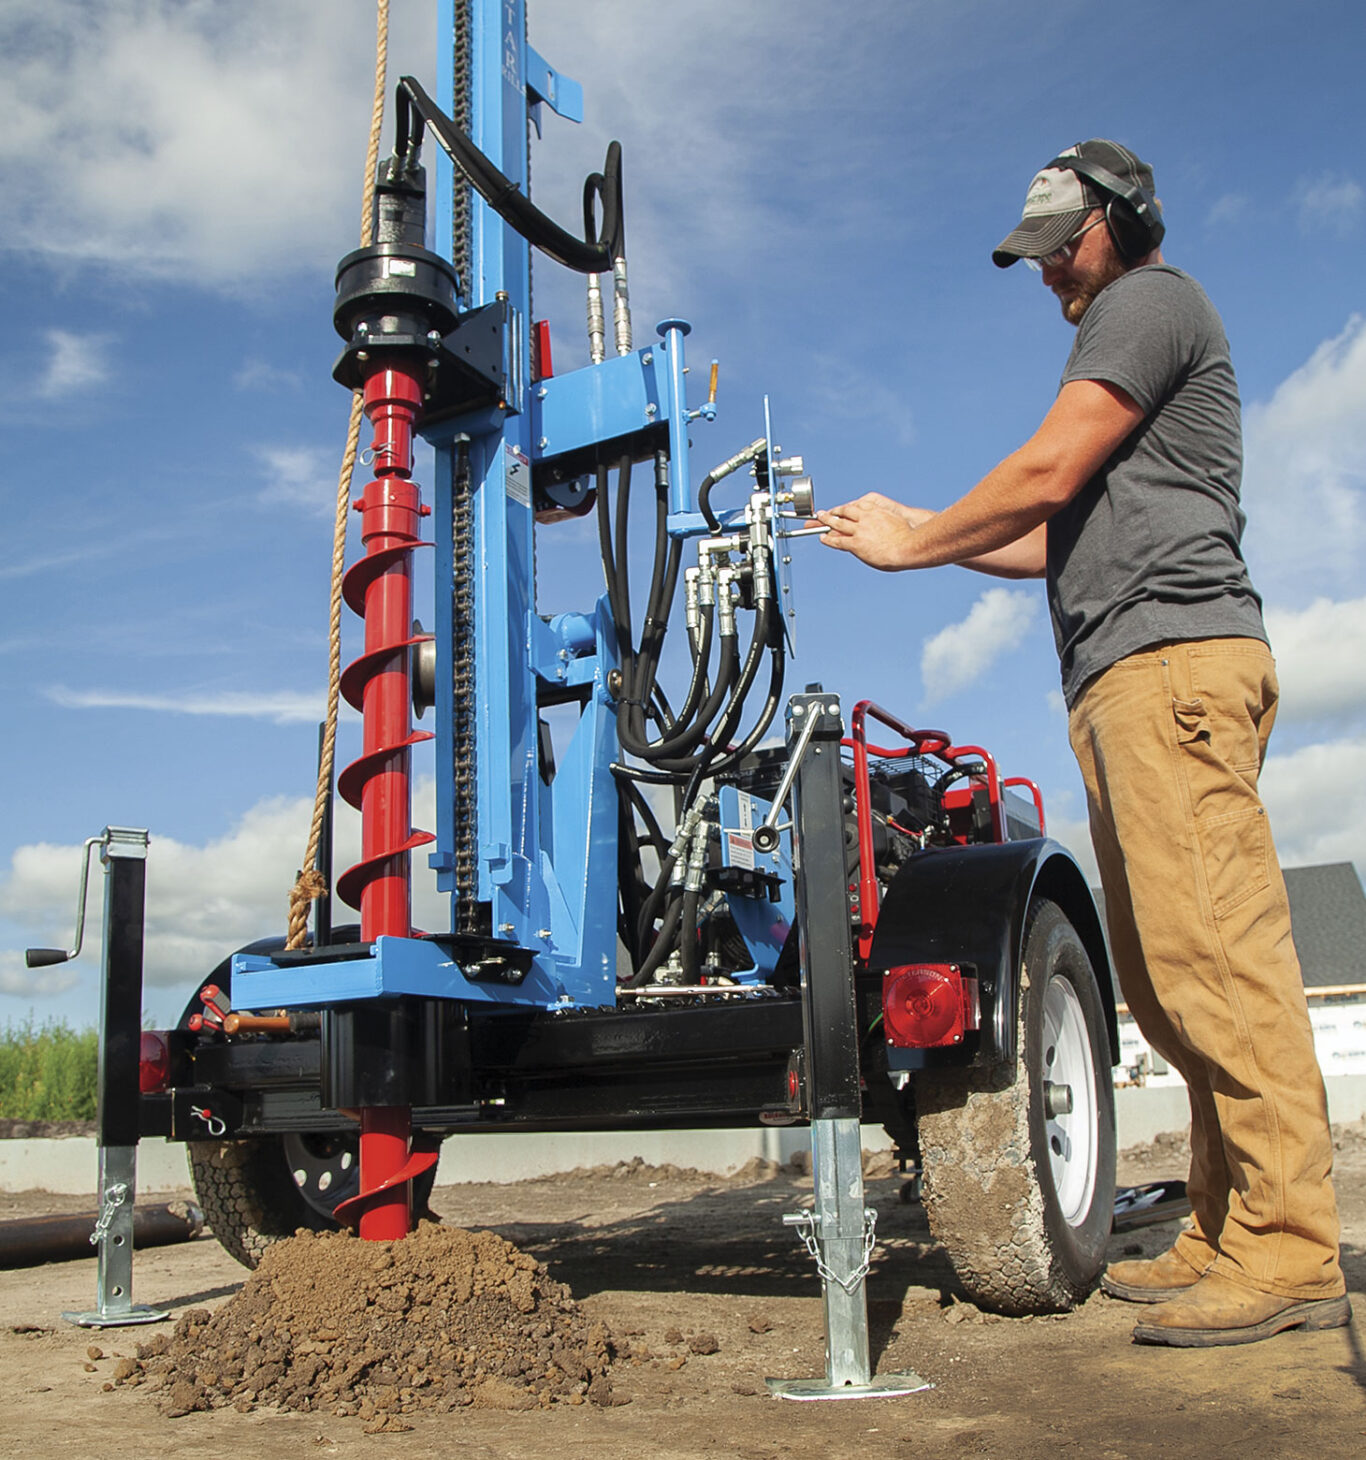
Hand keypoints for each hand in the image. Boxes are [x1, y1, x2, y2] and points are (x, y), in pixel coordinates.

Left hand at [814, 495, 933, 570]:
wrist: (909, 545)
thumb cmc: (906, 537)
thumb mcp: (893, 522)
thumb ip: (883, 521)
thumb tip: (879, 527)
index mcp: (875, 509)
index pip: (854, 507)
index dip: (844, 509)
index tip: (838, 511)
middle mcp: (865, 516)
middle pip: (842, 512)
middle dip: (830, 514)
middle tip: (819, 515)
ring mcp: (860, 529)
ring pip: (838, 523)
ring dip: (826, 522)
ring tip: (817, 522)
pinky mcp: (857, 543)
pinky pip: (838, 539)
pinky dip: (829, 538)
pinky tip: (823, 537)